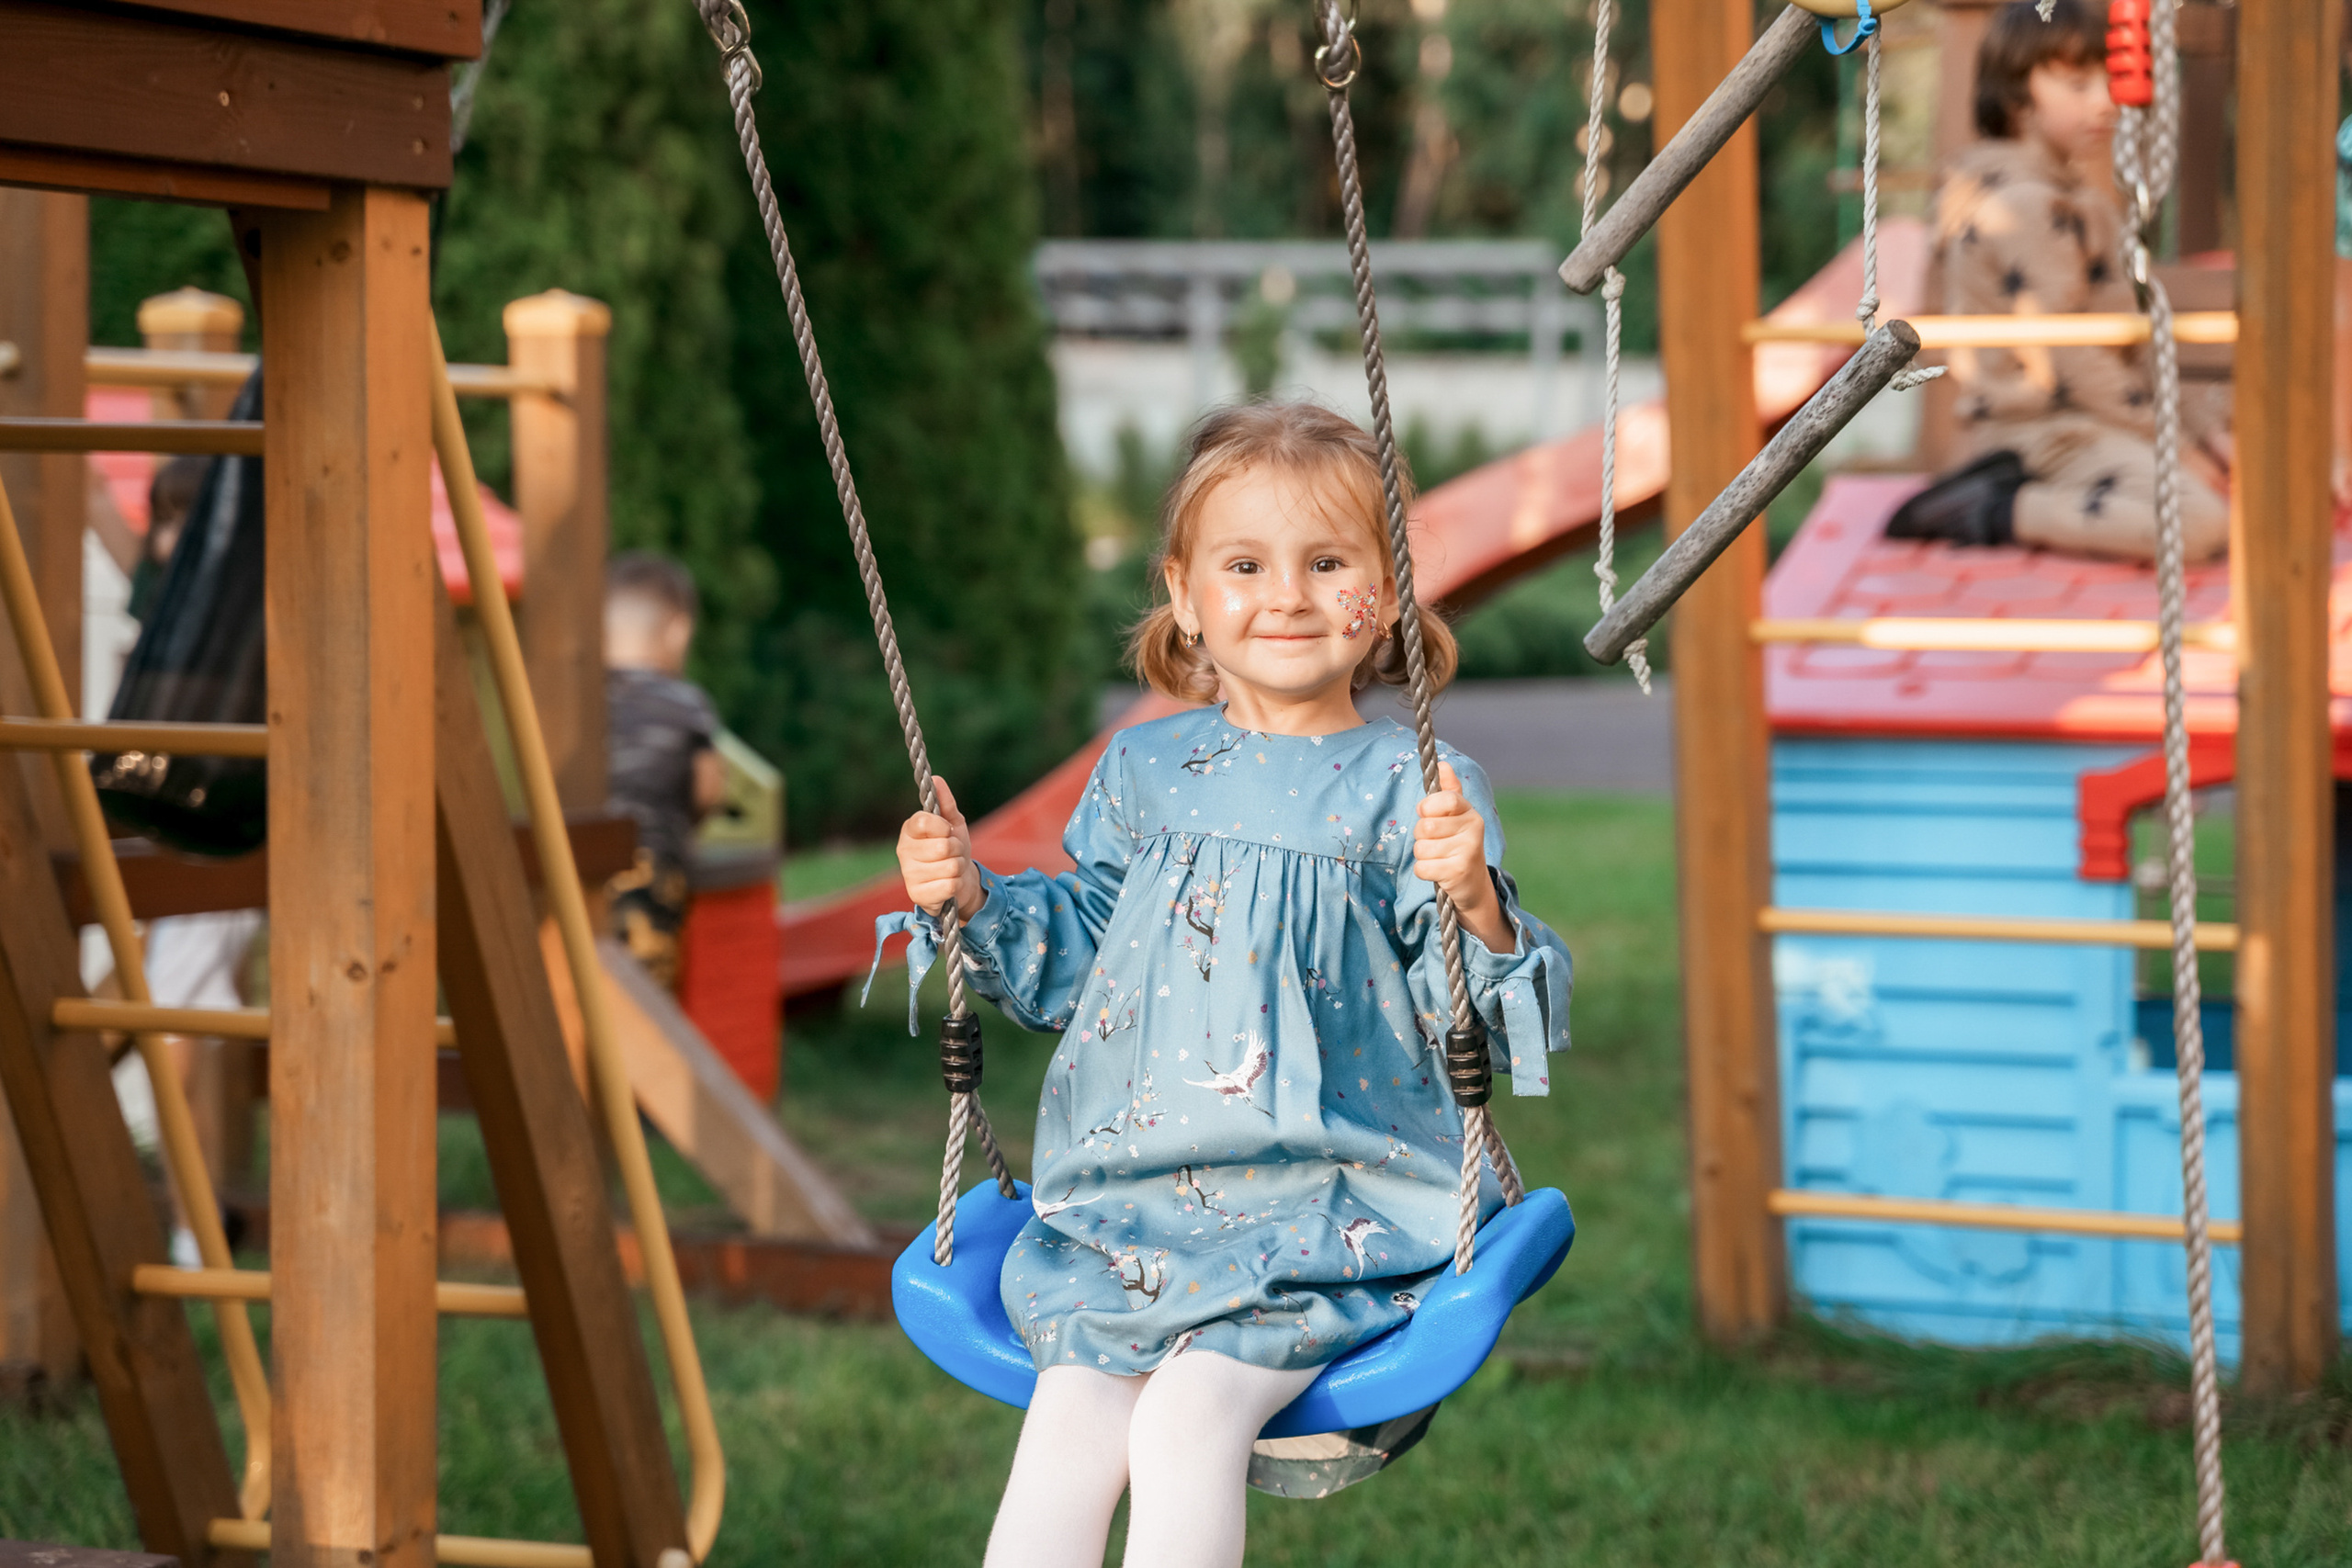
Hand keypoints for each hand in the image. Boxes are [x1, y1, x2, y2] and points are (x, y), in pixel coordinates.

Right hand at [896, 777, 984, 920]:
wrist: (960, 881)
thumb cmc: (954, 849)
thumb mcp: (953, 823)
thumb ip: (946, 802)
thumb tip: (937, 779)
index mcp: (909, 830)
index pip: (924, 821)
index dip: (942, 827)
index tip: (947, 831)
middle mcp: (903, 851)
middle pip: (943, 846)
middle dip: (957, 849)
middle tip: (952, 853)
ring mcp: (909, 874)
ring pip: (949, 866)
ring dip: (959, 867)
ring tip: (952, 868)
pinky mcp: (917, 895)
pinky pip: (950, 885)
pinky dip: (957, 884)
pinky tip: (949, 884)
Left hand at [1413, 761, 1512, 951]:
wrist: (1473, 884)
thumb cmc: (1458, 844)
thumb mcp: (1457, 818)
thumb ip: (1449, 792)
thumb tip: (1444, 764)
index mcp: (1470, 813)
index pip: (1445, 799)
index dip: (1428, 807)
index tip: (1425, 813)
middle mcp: (1473, 829)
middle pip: (1425, 827)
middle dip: (1421, 837)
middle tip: (1435, 843)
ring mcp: (1467, 851)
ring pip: (1421, 848)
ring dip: (1423, 856)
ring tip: (1439, 858)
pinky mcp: (1458, 872)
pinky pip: (1422, 867)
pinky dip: (1424, 871)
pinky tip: (1438, 871)